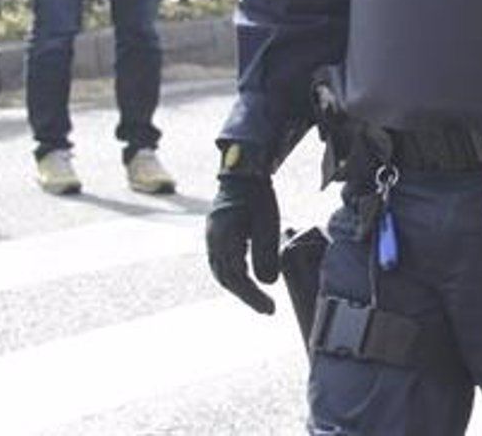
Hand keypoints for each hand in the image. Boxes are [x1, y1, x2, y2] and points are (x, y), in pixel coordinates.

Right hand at [206, 168, 279, 314]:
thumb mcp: (267, 222)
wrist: (242, 172)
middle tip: (268, 309)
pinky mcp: (215, 236)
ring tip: (260, 299)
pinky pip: (222, 263)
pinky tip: (248, 280)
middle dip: (247, 295)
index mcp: (223, 238)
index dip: (252, 296)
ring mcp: (211, 239)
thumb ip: (266, 252)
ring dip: (240, 287)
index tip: (270, 309)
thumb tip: (268, 283)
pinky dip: (235, 276)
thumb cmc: (257, 195)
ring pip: (222, 273)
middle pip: (226, 278)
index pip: (236, 277)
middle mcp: (212, 241)